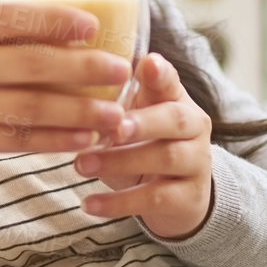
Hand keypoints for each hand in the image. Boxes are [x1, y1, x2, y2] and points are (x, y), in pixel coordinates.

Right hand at [0, 1, 132, 174]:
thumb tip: (35, 28)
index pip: (10, 19)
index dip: (53, 21)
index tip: (90, 24)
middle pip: (31, 64)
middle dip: (82, 68)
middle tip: (121, 69)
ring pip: (30, 106)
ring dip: (78, 111)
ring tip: (116, 114)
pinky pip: (13, 139)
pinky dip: (50, 140)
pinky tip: (80, 141)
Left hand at [73, 52, 213, 239]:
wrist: (177, 196)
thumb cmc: (144, 146)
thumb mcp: (133, 120)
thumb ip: (115, 101)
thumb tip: (70, 80)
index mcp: (177, 99)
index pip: (171, 81)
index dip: (160, 72)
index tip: (146, 62)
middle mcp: (194, 127)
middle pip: (174, 119)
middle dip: (142, 122)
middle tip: (110, 128)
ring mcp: (196, 163)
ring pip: (165, 158)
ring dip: (120, 161)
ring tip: (81, 166)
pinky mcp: (189, 198)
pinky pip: (155, 199)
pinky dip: (119, 202)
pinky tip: (89, 204)